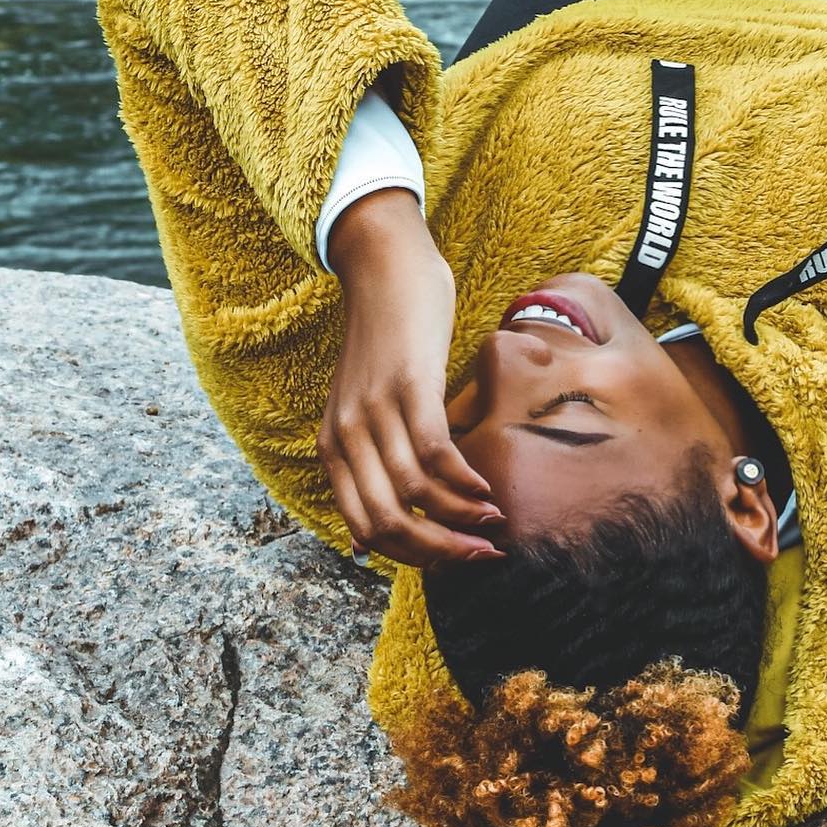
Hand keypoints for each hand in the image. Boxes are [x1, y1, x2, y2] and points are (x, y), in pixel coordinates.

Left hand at [317, 190, 504, 567]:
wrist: (383, 266)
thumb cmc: (385, 338)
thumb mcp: (362, 405)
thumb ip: (370, 456)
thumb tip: (380, 528)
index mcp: (332, 448)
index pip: (365, 529)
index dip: (412, 557)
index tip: (453, 560)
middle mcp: (345, 435)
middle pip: (387, 524)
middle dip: (439, 553)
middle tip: (482, 556)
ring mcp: (374, 410)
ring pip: (412, 495)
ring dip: (460, 520)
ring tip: (494, 523)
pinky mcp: (408, 384)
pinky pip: (434, 452)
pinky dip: (463, 481)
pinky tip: (486, 487)